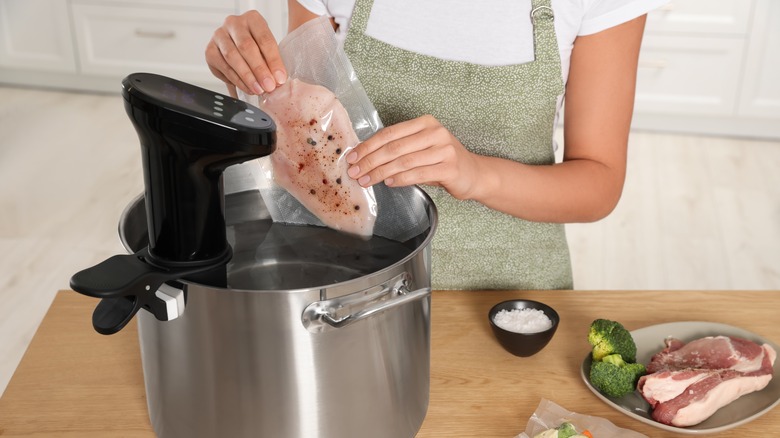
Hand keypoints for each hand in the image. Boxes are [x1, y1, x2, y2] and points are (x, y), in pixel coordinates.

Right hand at [205, 10, 286, 96]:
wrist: (239, 51)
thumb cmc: (257, 50)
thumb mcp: (268, 51)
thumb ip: (272, 63)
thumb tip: (278, 80)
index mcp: (252, 18)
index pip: (264, 39)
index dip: (273, 61)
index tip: (280, 78)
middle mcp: (234, 23)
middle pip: (246, 47)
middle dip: (259, 69)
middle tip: (268, 86)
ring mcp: (219, 35)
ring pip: (232, 57)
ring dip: (247, 77)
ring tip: (258, 89)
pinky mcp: (210, 50)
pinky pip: (223, 67)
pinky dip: (236, 80)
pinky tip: (247, 88)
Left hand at [346, 115, 481, 199]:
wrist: (474, 173)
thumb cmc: (442, 161)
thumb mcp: (421, 148)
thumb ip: (399, 149)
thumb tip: (365, 158)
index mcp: (425, 123)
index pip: (389, 133)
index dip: (367, 146)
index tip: (352, 157)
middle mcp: (435, 132)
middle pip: (393, 148)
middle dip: (369, 161)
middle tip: (355, 172)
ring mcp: (444, 149)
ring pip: (403, 162)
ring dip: (380, 173)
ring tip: (366, 181)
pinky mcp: (449, 167)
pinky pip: (418, 174)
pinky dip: (400, 179)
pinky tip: (389, 183)